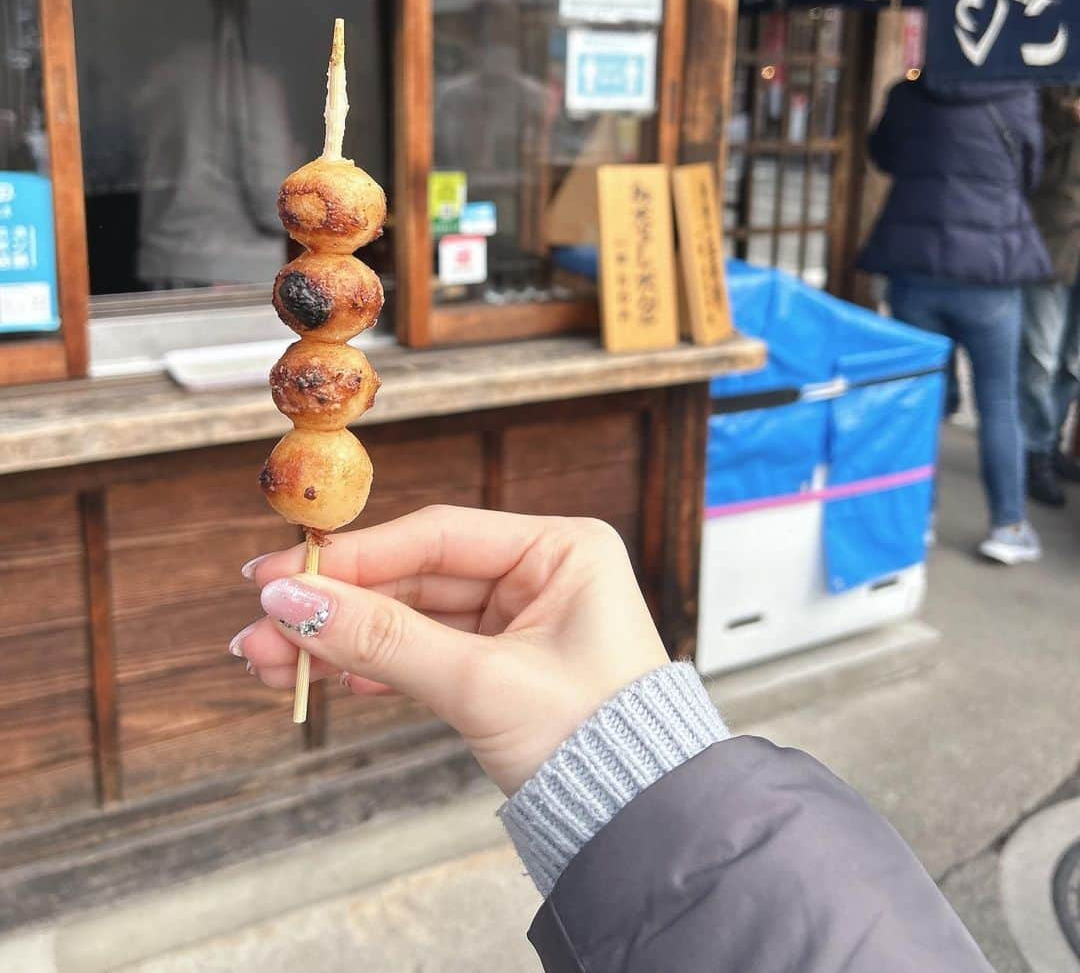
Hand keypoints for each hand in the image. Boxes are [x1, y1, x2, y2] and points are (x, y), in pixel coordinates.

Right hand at [232, 506, 668, 794]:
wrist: (638, 826)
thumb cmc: (595, 743)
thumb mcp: (482, 685)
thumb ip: (384, 641)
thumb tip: (293, 601)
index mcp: (561, 549)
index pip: (437, 536)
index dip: (353, 557)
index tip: (279, 573)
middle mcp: (541, 574)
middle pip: (415, 577)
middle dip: (336, 608)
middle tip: (259, 627)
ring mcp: (519, 620)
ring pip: (411, 618)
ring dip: (343, 641)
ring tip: (268, 661)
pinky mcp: (501, 664)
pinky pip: (425, 653)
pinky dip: (374, 667)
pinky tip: (324, 677)